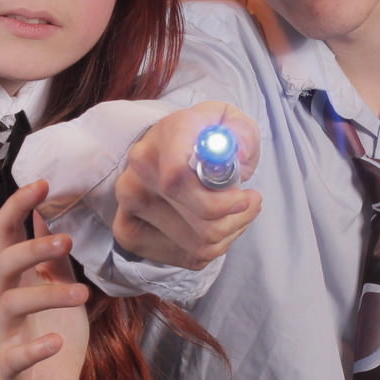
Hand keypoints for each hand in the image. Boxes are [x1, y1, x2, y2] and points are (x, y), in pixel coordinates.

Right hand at [0, 180, 90, 379]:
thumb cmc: (54, 329)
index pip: (5, 233)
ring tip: (84, 294)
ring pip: (11, 304)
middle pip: (2, 264)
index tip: (43, 184)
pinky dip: (35, 348)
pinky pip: (14, 356)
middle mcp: (0, 300)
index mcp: (13, 276)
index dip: (18, 206)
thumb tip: (48, 209)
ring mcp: (2, 333)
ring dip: (47, 295)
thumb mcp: (58, 284)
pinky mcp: (10, 367)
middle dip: (31, 249)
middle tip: (67, 241)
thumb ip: (53, 253)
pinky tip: (57, 340)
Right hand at [112, 102, 262, 268]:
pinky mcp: (129, 234)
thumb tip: (238, 155)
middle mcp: (138, 173)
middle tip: (250, 204)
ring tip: (235, 215)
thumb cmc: (203, 138)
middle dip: (236, 218)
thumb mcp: (229, 122)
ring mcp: (129, 206)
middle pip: (196, 219)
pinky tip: (215, 227)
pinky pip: (186, 257)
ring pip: (197, 244)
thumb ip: (240, 134)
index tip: (245, 197)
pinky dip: (212, 248)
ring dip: (228, 234)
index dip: (218, 200)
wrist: (164, 151)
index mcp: (163, 138)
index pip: (178, 179)